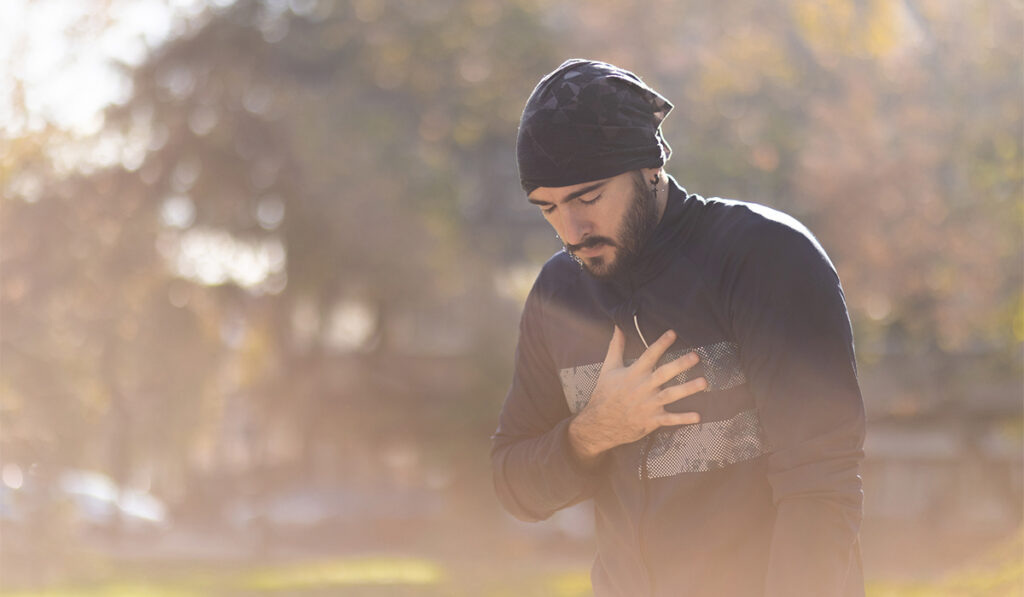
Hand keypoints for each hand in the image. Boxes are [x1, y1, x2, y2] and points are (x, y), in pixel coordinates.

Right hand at [568, 326, 704, 465]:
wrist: (599, 423)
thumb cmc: (605, 393)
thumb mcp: (609, 368)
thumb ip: (616, 346)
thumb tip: (618, 326)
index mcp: (633, 374)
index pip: (649, 355)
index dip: (660, 344)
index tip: (673, 333)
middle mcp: (642, 388)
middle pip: (663, 374)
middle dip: (680, 365)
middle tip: (695, 356)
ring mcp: (648, 405)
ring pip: (671, 395)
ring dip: (688, 389)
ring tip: (704, 382)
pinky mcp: (651, 421)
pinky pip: (669, 419)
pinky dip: (683, 419)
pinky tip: (697, 416)